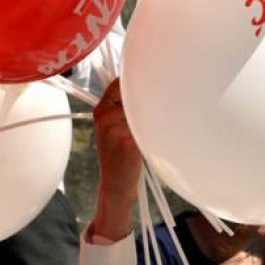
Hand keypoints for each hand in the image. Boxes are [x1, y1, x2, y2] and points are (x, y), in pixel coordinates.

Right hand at [91, 79, 142, 241]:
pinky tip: (155, 140)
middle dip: (150, 100)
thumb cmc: (119, 156)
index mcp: (100, 112)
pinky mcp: (128, 141)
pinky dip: (156, 132)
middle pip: (135, 96)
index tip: (152, 80)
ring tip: (157, 129)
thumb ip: (122, 109)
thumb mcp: (112, 130)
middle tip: (164, 101)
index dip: (135, 81)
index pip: (118, 84)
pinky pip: (149, 128)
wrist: (115, 185)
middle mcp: (105, 117)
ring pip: (144, 112)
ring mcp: (115, 129)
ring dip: (155, 118)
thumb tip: (146, 88)